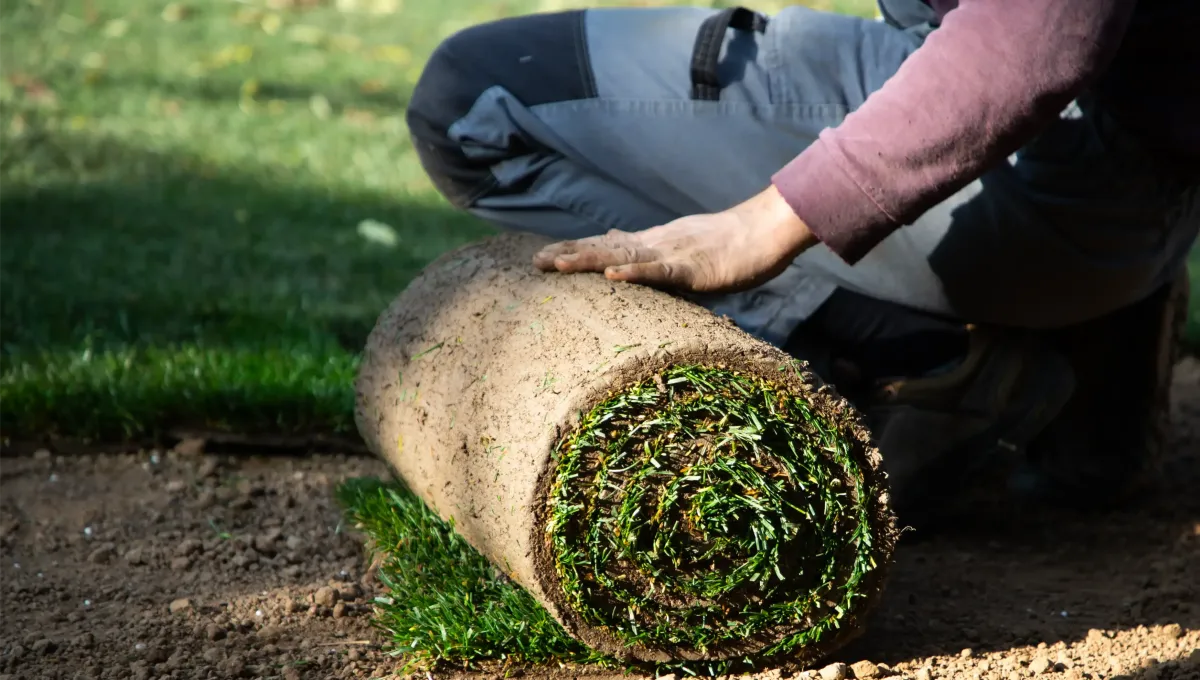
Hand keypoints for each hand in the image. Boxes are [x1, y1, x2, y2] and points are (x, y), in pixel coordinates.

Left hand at [532, 185, 817, 293]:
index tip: (545, 256)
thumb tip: (621, 249)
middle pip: (606, 248)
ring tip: (560, 266)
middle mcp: (656, 244)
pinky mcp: (692, 268)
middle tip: (535, 263)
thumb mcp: (684, 247)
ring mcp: (673, 254)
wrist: (765, 230)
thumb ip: (653, 251)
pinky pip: (660, 272)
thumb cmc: (730, 244)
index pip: (607, 245)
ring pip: (624, 257)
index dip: (576, 249)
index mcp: (654, 242)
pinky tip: (612, 275)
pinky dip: (635, 273)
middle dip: (570, 255)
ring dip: (590, 261)